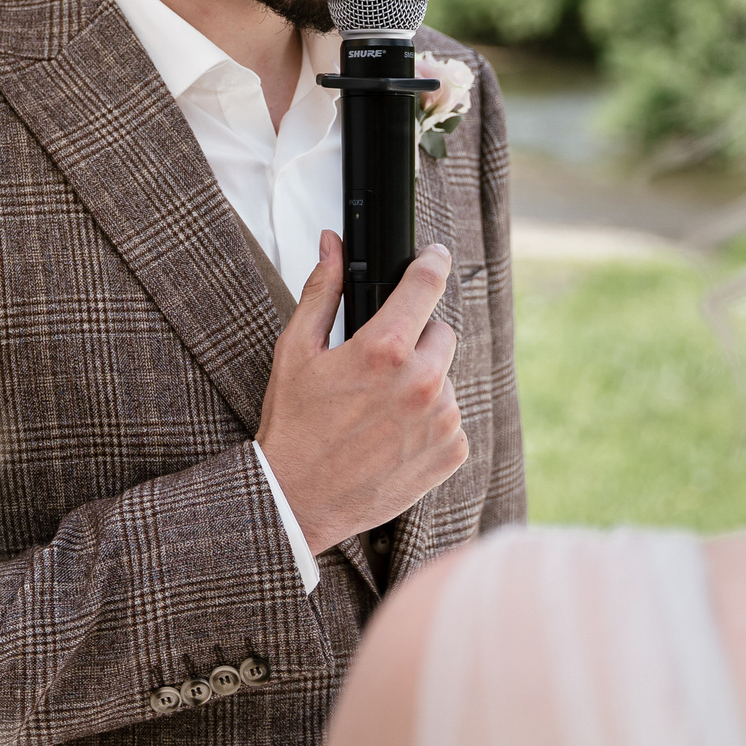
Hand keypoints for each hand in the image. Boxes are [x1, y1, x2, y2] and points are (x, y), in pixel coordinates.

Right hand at [256, 231, 466, 554]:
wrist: (298, 499)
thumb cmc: (293, 425)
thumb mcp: (296, 349)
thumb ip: (322, 290)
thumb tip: (333, 245)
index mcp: (383, 350)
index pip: (425, 284)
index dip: (431, 262)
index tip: (434, 256)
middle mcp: (422, 383)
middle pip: (441, 333)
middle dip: (415, 339)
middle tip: (378, 364)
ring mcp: (442, 420)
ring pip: (446, 378)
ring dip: (422, 383)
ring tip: (378, 409)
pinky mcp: (451, 452)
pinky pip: (451, 419)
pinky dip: (428, 422)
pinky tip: (392, 435)